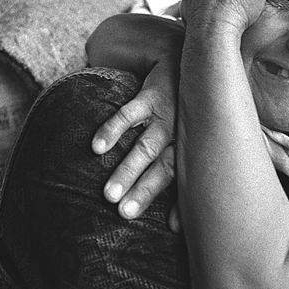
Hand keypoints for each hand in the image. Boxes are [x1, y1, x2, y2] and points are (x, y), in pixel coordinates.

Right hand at [93, 60, 178, 218]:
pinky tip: (96, 147)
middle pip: (162, 168)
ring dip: (128, 170)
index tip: (172, 229)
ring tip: (108, 194)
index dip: (180, 203)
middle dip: (144, 191)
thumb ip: (184, 173)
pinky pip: (130, 113)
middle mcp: (181, 135)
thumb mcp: (192, 137)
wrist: (189, 59)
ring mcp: (167, 115)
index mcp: (190, 148)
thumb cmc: (188, 110)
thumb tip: (178, 225)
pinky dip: (114, 130)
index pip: (184, 181)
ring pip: (146, 146)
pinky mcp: (151, 95)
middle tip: (122, 214)